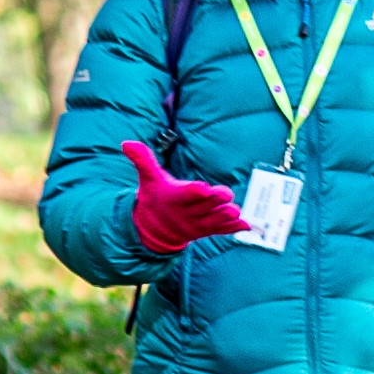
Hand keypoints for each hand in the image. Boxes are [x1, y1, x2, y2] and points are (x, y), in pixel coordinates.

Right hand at [122, 139, 246, 253]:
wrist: (153, 228)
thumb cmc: (155, 196)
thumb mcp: (148, 178)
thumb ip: (142, 160)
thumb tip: (126, 142)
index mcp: (174, 197)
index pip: (184, 194)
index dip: (193, 191)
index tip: (203, 187)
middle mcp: (187, 212)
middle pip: (202, 207)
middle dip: (214, 202)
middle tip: (226, 194)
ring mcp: (197, 223)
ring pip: (213, 221)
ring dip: (224, 217)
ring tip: (236, 211)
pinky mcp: (206, 230)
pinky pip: (220, 231)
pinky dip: (232, 229)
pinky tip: (247, 225)